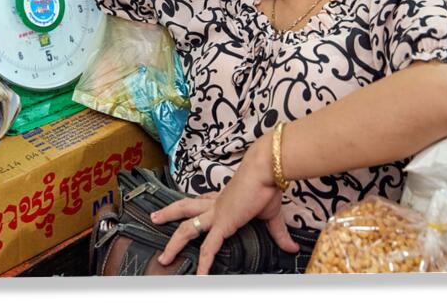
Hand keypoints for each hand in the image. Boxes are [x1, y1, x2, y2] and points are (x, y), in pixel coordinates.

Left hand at [150, 137, 298, 274]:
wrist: (265, 171)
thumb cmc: (266, 186)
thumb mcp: (272, 215)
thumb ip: (278, 233)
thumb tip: (292, 247)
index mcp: (222, 199)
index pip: (202, 203)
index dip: (193, 208)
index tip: (181, 210)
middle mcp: (214, 205)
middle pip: (185, 209)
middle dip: (168, 214)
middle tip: (154, 219)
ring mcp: (216, 214)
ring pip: (187, 229)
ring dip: (174, 243)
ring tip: (164, 257)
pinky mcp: (223, 223)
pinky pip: (209, 247)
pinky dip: (204, 262)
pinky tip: (200, 275)